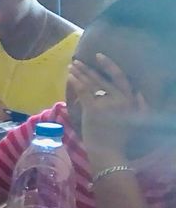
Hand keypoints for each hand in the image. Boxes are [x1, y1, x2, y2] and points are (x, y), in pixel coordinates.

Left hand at [69, 53, 142, 170]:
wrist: (109, 151)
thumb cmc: (119, 137)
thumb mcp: (136, 119)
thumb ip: (138, 104)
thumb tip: (138, 92)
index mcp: (130, 99)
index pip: (120, 77)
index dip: (109, 65)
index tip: (98, 55)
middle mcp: (121, 98)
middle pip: (101, 79)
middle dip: (87, 69)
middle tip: (76, 62)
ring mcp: (107, 103)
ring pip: (91, 83)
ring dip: (79, 73)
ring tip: (71, 67)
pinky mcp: (94, 109)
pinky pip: (84, 92)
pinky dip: (76, 83)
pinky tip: (69, 77)